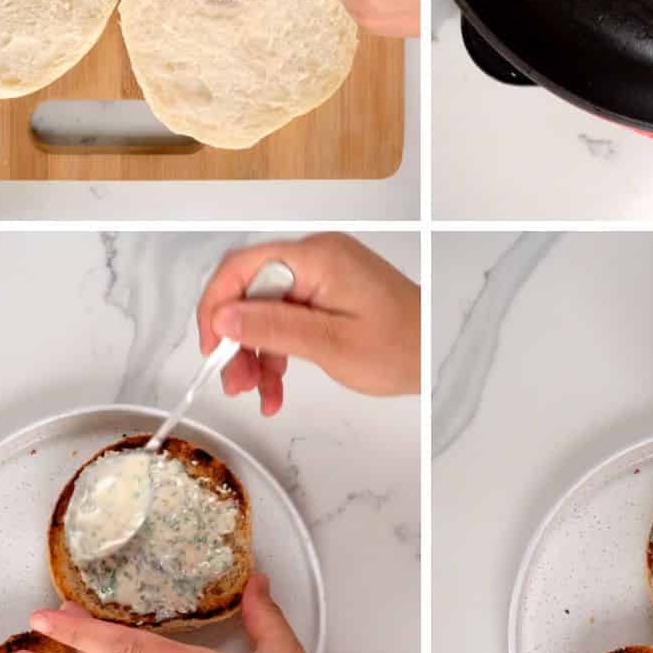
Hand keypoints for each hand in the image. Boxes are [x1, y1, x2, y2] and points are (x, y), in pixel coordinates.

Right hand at [197, 233, 419, 414]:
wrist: (441, 352)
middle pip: (251, 293)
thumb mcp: (330, 344)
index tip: (212, 346)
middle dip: (237, 340)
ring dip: (256, 354)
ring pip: (266, 311)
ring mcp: (323, 276)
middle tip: (235, 383)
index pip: (242, 267)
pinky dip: (278, 351)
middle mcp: (316, 258)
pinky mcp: (328, 295)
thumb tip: (224, 317)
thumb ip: (273, 327)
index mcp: (316, 257)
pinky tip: (276, 387)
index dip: (217, 305)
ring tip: (259, 395)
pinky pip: (288, 318)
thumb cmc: (402, 347)